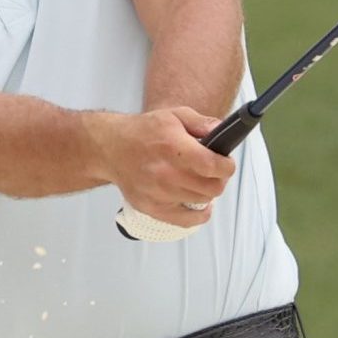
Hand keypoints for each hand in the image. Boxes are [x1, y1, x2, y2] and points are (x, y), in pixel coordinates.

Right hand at [92, 107, 235, 227]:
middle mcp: (166, 174)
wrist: (111, 148)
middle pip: (212, 188)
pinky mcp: (152, 208)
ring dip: (205, 192)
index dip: (227, 166)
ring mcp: (158, 194)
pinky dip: (199, 214)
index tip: (225, 163)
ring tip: (197, 181)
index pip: (213, 167)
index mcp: (173, 148)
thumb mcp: (174, 116)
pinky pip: (187, 220)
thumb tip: (223, 132)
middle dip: (218, 178)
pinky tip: (199, 204)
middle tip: (211, 171)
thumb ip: (202, 123)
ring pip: (202, 201)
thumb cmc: (143, 132)